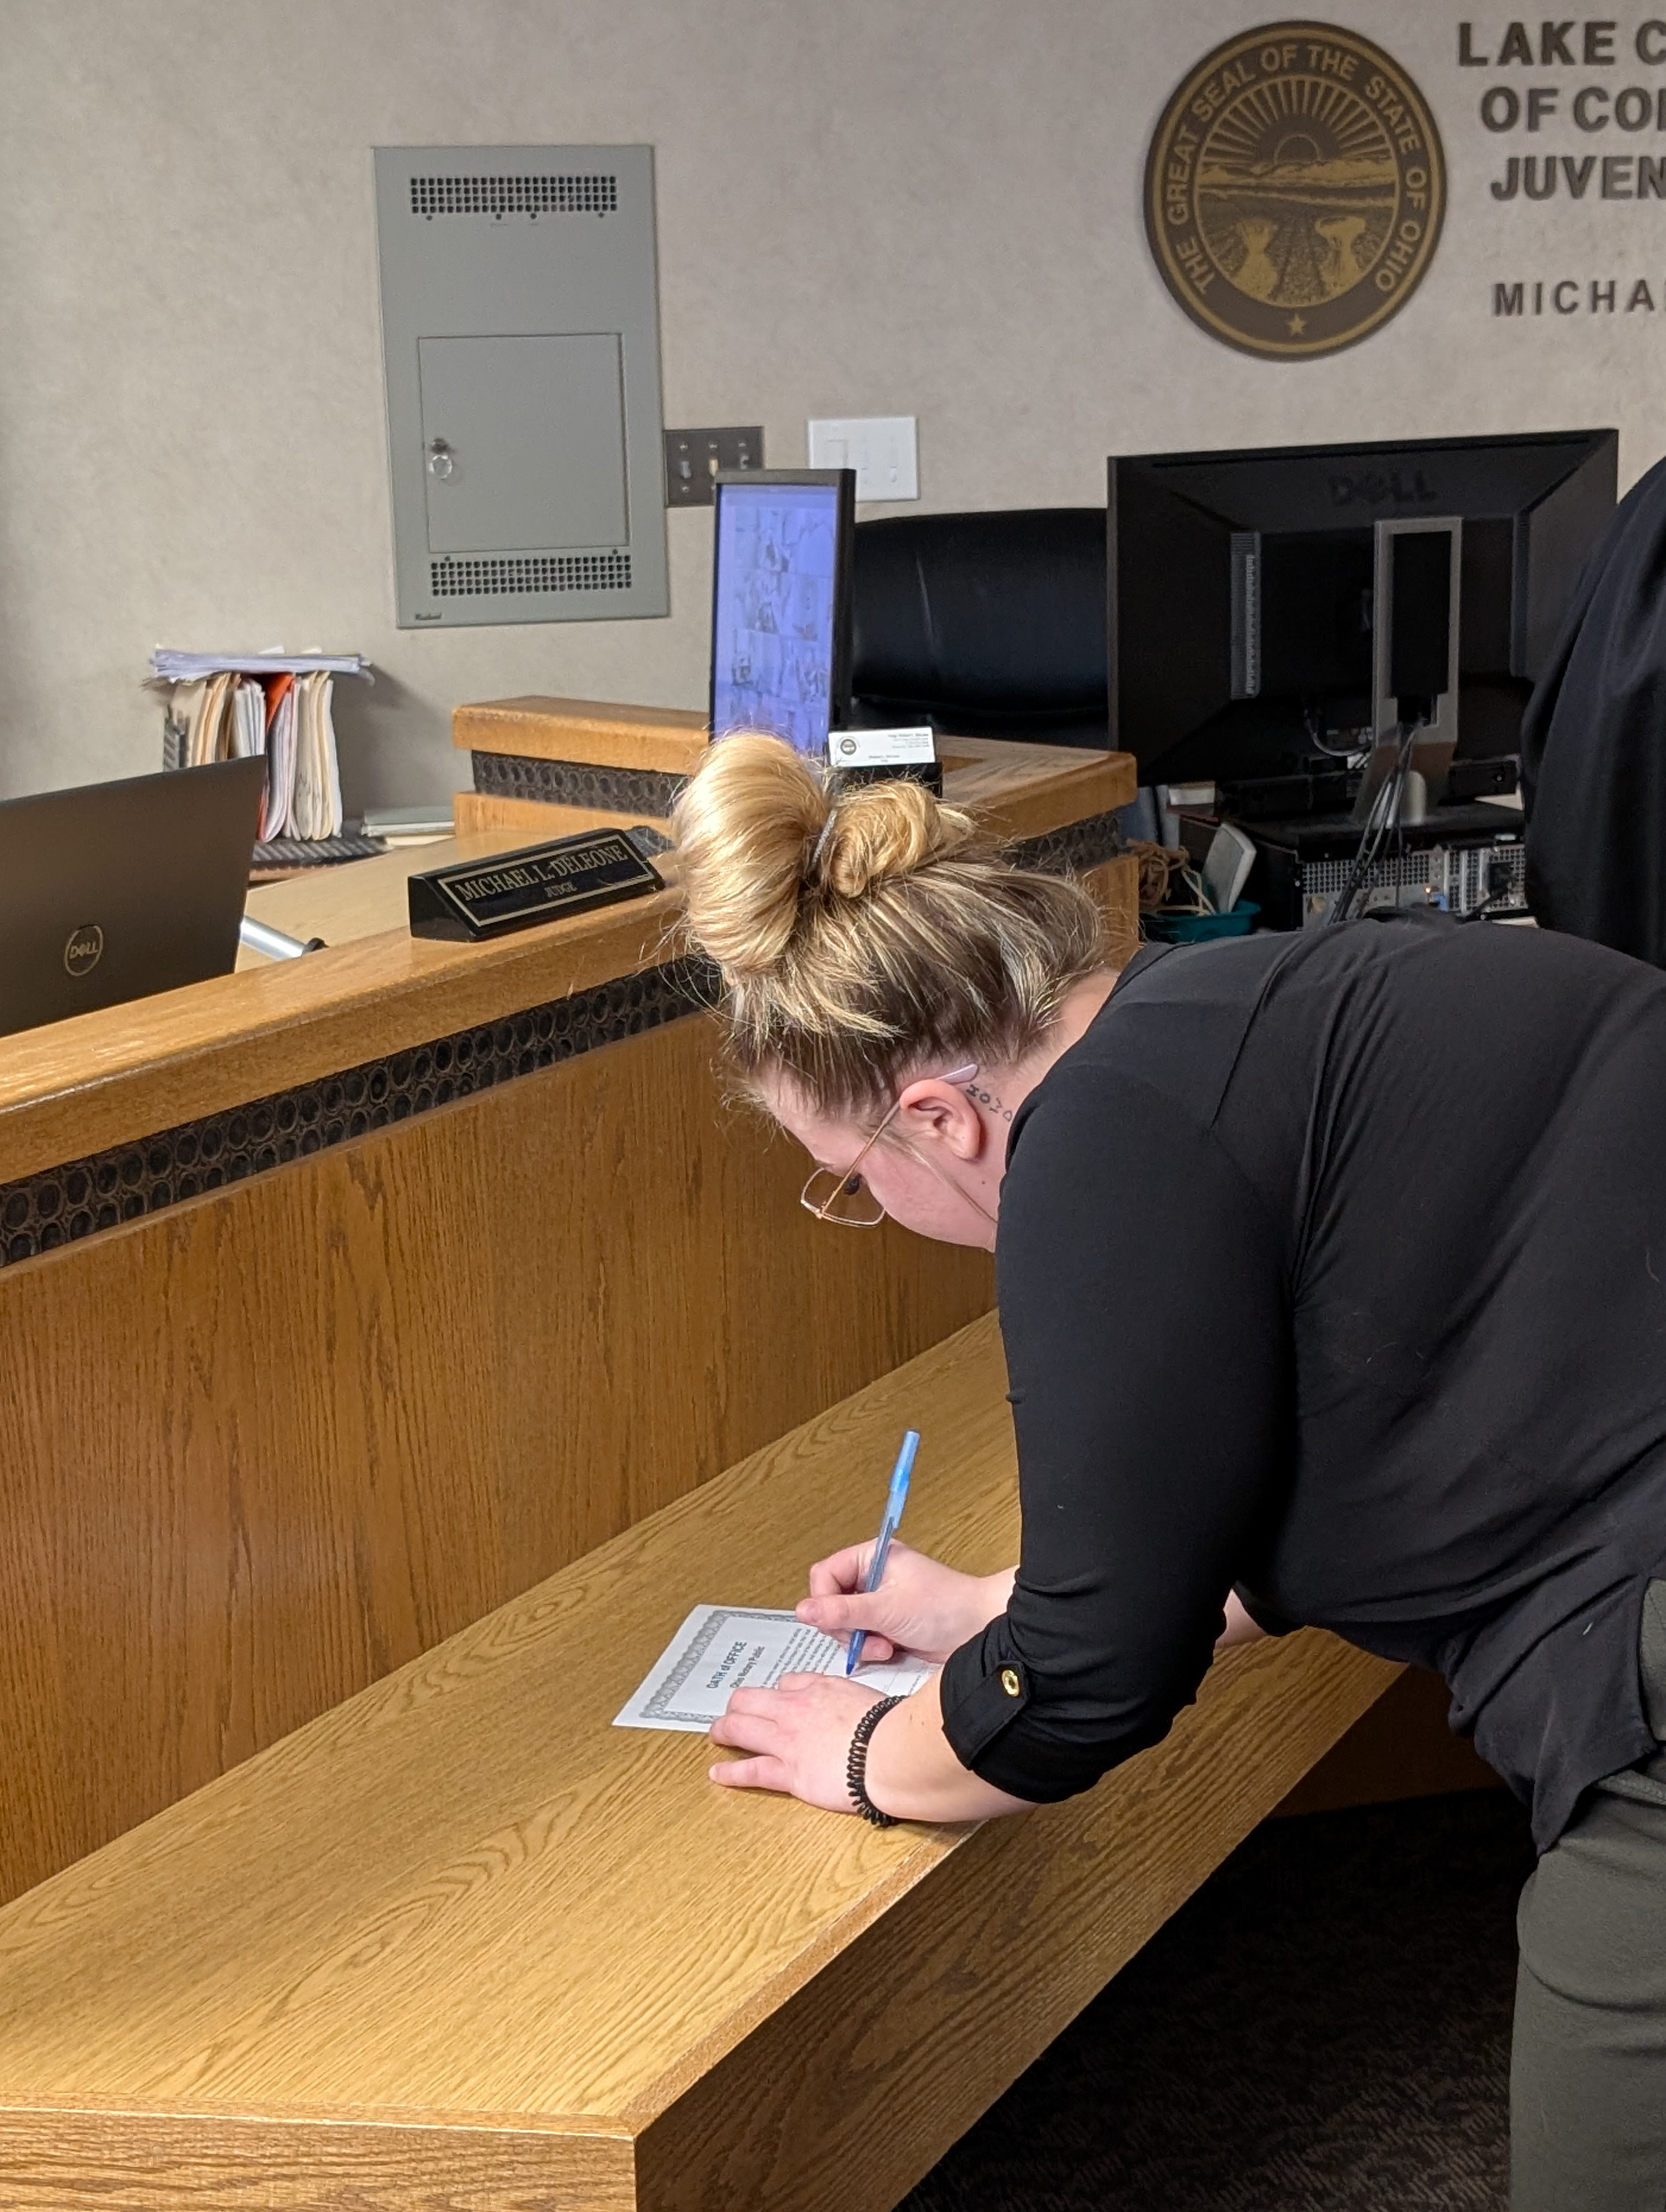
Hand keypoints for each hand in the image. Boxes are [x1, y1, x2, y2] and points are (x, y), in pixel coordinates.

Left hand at [709, 1673, 886, 1812]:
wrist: (890, 1751)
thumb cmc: (892, 1727)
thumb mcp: (875, 1698)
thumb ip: (859, 1700)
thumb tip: (865, 1708)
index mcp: (821, 1688)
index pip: (788, 1684)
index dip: (778, 1693)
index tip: (777, 1699)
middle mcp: (797, 1709)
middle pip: (752, 1699)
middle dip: (739, 1705)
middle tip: (733, 1712)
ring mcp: (789, 1740)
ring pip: (742, 1727)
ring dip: (725, 1730)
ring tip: (717, 1734)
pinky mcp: (789, 1772)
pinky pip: (752, 1770)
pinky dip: (731, 1773)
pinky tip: (718, 1773)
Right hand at [795, 1541, 1013, 1664]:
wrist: (978, 1630)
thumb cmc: (945, 1606)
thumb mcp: (887, 1608)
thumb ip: (842, 1611)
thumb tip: (804, 1610)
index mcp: (871, 1558)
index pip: (824, 1574)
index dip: (823, 1600)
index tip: (833, 1620)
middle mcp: (872, 1578)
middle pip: (830, 1603)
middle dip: (845, 1626)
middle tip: (864, 1635)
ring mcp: (878, 1603)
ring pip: (843, 1625)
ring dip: (859, 1641)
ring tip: (883, 1645)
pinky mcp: (886, 1625)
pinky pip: (860, 1639)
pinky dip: (870, 1649)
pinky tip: (890, 1650)